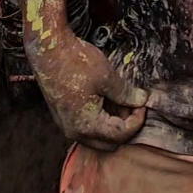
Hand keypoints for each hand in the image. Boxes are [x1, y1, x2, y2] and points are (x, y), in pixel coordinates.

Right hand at [31, 33, 147, 151]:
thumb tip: (141, 100)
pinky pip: (87, 128)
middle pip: (109, 143)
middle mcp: (75, 132)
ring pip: (97, 137)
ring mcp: (67, 126)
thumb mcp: (107, 77)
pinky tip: (107, 99)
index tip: (143, 104)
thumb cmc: (76, 62)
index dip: (137, 120)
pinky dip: (100, 119)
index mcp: (86, 125)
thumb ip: (125, 93)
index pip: (120, 134)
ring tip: (121, 100)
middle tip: (134, 105)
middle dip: (125, 127)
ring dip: (113, 124)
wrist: (48, 50)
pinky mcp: (64, 117)